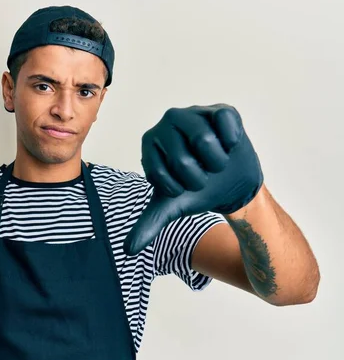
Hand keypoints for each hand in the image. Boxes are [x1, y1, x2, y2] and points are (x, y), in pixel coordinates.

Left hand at [123, 104, 263, 255]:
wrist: (229, 184)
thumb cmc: (195, 190)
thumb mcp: (171, 207)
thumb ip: (148, 224)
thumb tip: (128, 250)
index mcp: (149, 142)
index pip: (162, 173)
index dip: (179, 187)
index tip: (183, 185)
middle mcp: (168, 122)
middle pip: (183, 159)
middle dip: (200, 178)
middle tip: (203, 174)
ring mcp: (194, 113)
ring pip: (205, 141)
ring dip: (217, 163)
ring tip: (216, 161)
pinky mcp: (220, 110)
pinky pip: (226, 124)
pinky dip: (232, 141)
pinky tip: (229, 145)